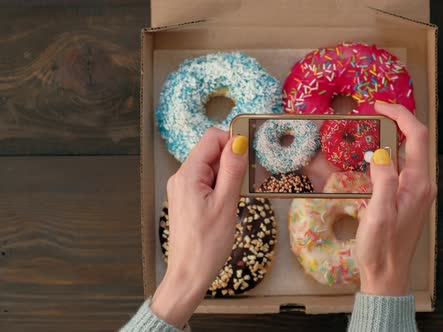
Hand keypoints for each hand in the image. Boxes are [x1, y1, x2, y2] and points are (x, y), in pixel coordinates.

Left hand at [150, 129, 247, 327]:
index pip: (212, 138)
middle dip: (232, 161)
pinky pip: (207, 181)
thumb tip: (239, 142)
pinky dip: (221, 186)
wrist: (189, 274)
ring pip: (211, 167)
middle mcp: (181, 177)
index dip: (233, 141)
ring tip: (236, 198)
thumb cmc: (207, 244)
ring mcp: (183, 188)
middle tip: (246, 182)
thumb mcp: (226, 203)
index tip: (251, 155)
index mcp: (188, 174)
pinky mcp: (187, 199)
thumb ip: (232, 170)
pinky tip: (228, 203)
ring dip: (228, 175)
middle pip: (211, 152)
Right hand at [355, 101, 436, 295]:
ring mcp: (417, 191)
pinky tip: (374, 155)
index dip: (400, 115)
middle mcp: (422, 185)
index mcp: (418, 184)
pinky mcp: (408, 198)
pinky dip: (390, 154)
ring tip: (372, 127)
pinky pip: (403, 167)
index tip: (379, 106)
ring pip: (410, 153)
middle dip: (397, 121)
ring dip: (394, 136)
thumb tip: (381, 153)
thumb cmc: (381, 248)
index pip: (417, 137)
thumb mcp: (378, 213)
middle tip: (373, 112)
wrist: (387, 274)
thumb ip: (383, 180)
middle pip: (416, 141)